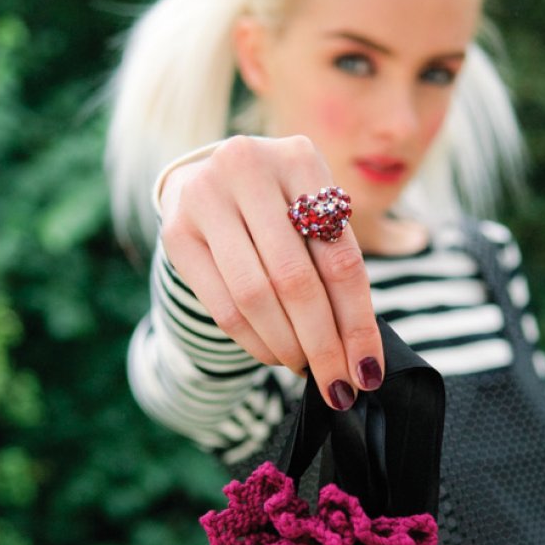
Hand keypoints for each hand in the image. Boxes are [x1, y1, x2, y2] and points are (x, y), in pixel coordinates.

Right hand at [159, 135, 382, 409]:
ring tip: (307, 370)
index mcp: (301, 158)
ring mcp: (205, 196)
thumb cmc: (282, 209)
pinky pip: (224, 308)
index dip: (358, 324)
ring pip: (256, 297)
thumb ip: (340, 268)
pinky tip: (275, 355)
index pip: (341, 259)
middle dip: (323, 345)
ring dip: (288, 348)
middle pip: (297, 281)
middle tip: (338, 386)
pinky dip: (256, 343)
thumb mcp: (317, 216)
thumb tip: (364, 358)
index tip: (368, 372)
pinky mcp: (176, 232)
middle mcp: (248, 167)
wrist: (206, 179)